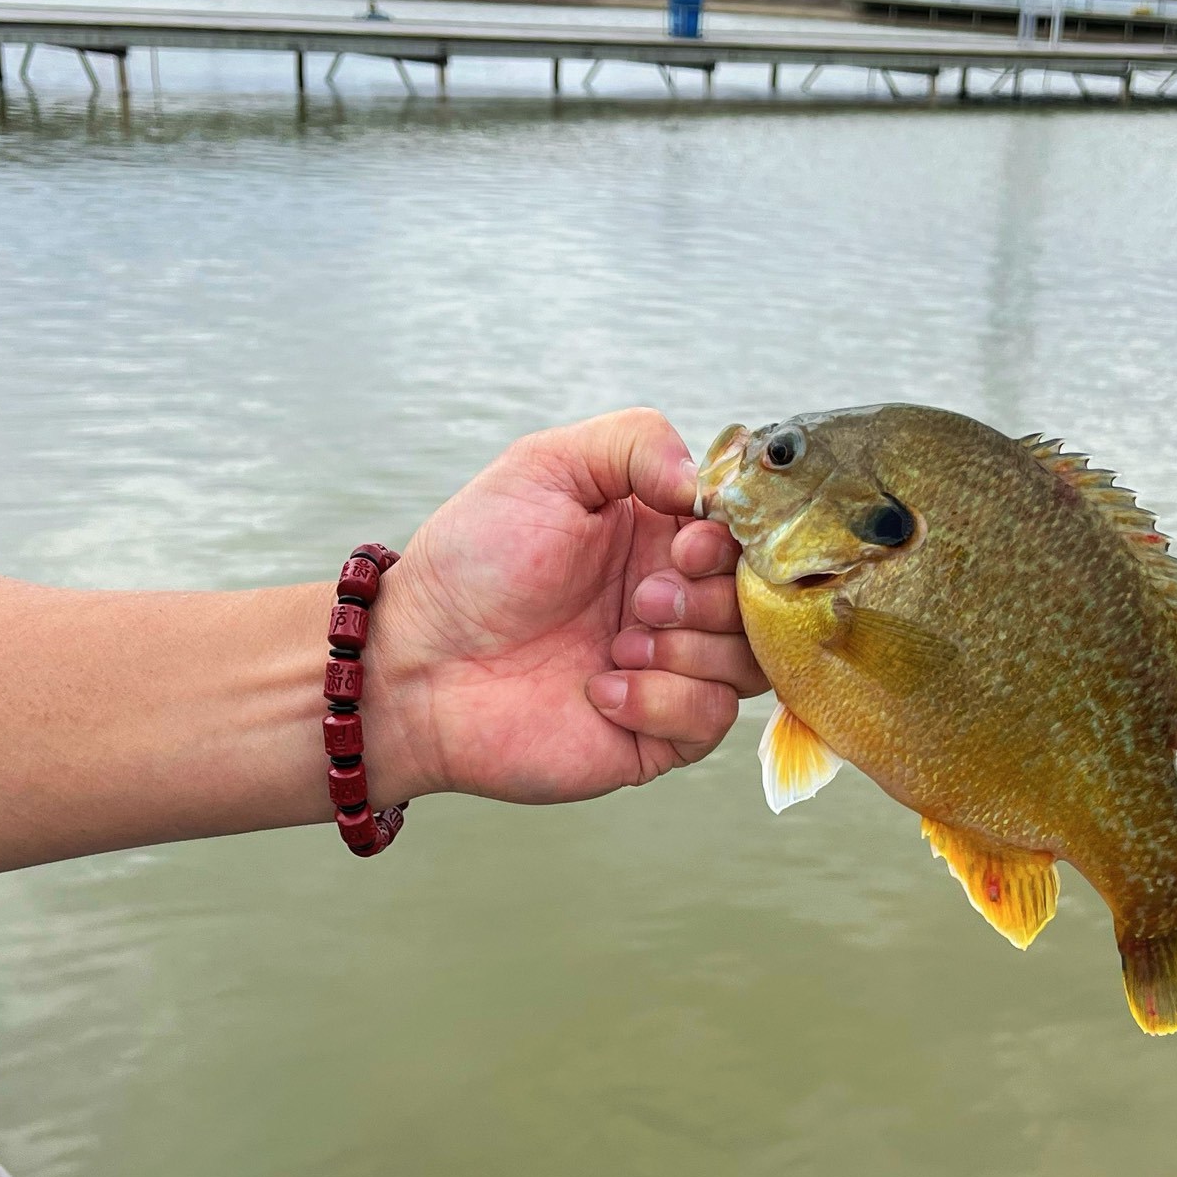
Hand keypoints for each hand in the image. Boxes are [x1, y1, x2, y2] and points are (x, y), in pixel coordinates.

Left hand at [368, 409, 767, 804]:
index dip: (733, 542)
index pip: (746, 538)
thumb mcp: (546, 467)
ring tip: (617, 643)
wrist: (418, 665)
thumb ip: (635, 442)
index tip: (685, 541)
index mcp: (659, 537)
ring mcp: (669, 670)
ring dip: (689, 650)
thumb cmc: (473, 564)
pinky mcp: (656, 735)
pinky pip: (710, 721)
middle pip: (759, 603)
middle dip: (709, 599)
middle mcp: (674, 603)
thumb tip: (705, 485)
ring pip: (749, 664)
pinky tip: (599, 690)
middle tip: (641, 599)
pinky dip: (662, 701)